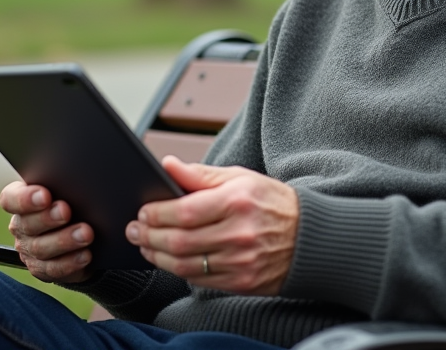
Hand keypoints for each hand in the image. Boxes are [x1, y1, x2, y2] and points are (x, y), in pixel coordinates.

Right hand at [0, 180, 93, 283]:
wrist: (83, 233)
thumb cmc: (72, 201)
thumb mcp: (66, 190)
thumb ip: (64, 185)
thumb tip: (80, 179)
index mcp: (21, 201)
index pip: (11, 199)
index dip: (25, 199)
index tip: (45, 195)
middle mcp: (21, 226)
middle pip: (27, 224)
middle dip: (48, 218)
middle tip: (66, 211)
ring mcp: (29, 250)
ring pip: (40, 248)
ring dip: (64, 240)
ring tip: (86, 234)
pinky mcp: (42, 269)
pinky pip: (53, 269)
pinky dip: (70, 262)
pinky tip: (86, 255)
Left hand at [126, 157, 298, 295]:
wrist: (309, 237)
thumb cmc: (272, 203)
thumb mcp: (240, 178)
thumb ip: (200, 174)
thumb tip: (167, 165)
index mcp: (237, 201)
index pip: (184, 211)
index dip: (157, 214)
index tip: (143, 211)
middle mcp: (239, 233)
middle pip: (179, 240)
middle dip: (149, 236)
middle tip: (136, 230)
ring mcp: (241, 261)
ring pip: (184, 264)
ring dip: (157, 256)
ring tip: (146, 245)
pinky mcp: (241, 282)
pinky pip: (199, 279)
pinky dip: (177, 270)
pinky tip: (168, 260)